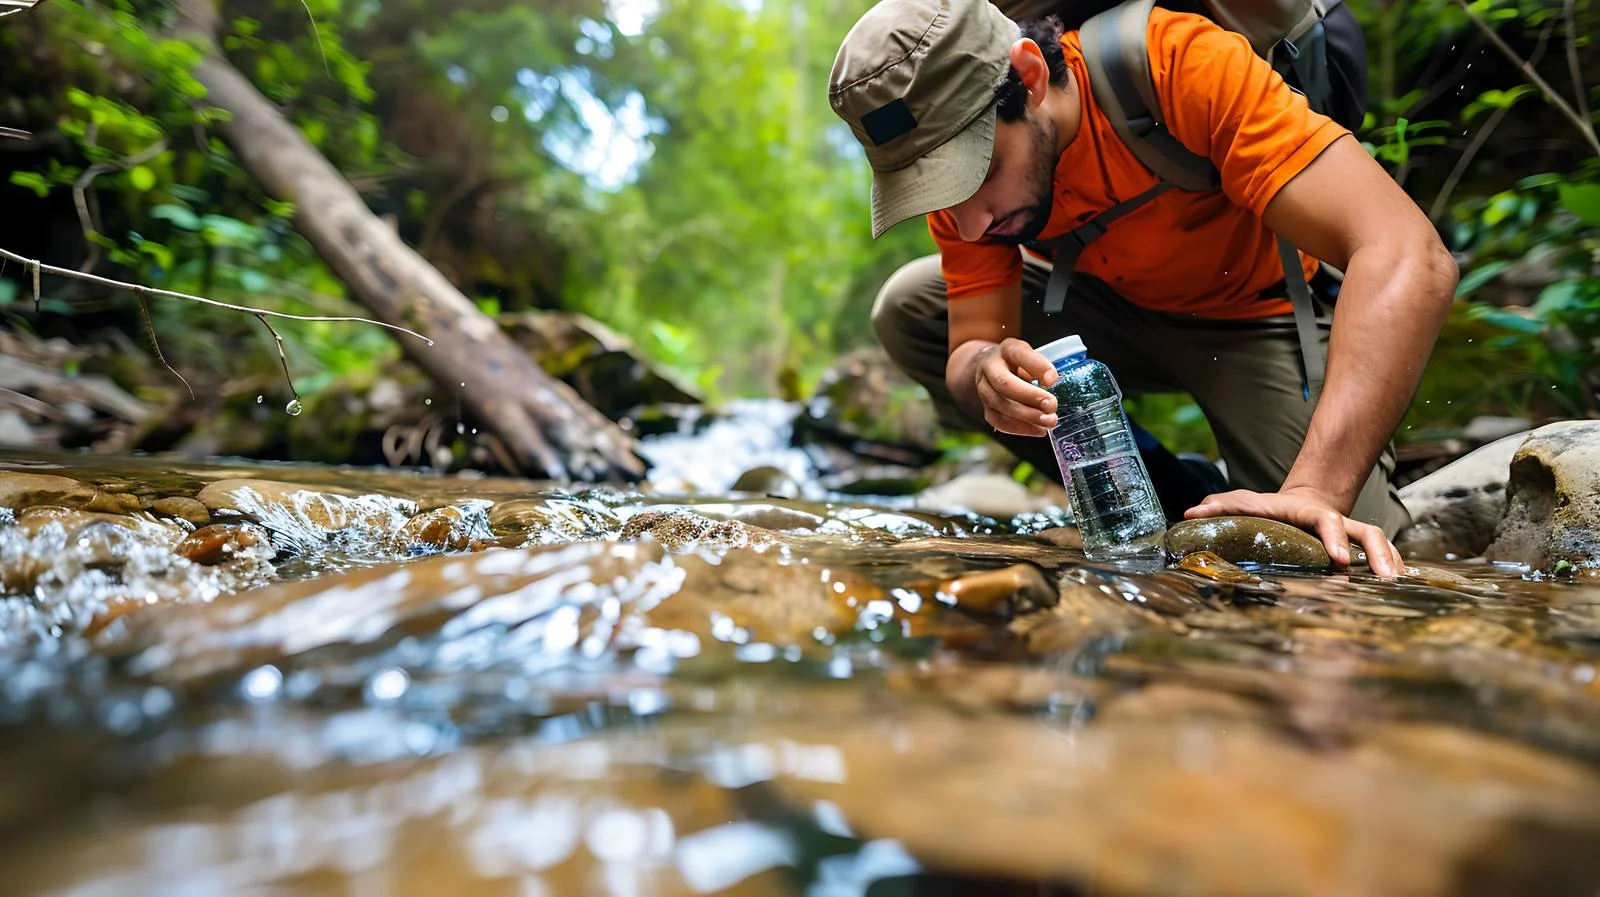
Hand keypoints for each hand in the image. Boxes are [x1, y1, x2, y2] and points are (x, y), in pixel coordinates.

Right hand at [974, 339, 1058, 436]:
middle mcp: (989, 367)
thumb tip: (1053, 381)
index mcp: (1006, 349)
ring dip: (1027, 416)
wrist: (992, 370)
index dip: (1036, 366)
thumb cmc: (1019, 363)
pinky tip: (1038, 430)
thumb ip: (1041, 367)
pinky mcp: (986, 408)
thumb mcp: (1031, 356)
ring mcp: (984, 389)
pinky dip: (1020, 428)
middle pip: (1004, 383)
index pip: (1018, 354)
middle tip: (1052, 405)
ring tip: (1049, 421)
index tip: (1053, 379)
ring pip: (1000, 405)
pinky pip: (999, 421)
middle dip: (1029, 396)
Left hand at [1184, 485, 1404, 577]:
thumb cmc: (1267, 508)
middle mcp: (1337, 523)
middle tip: (1388, 578)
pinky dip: (1392, 571)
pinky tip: (1401, 592)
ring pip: (1379, 545)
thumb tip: (1190, 514)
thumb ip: (1219, 507)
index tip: (1338, 558)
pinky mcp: (1356, 550)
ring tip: (1399, 588)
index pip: (1327, 520)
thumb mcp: (1242, 503)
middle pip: (1367, 532)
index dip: (1334, 536)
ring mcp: (1350, 536)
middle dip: (1379, 554)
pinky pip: (1381, 558)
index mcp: (1310, 513)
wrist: (1297, 503)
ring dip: (1392, 564)